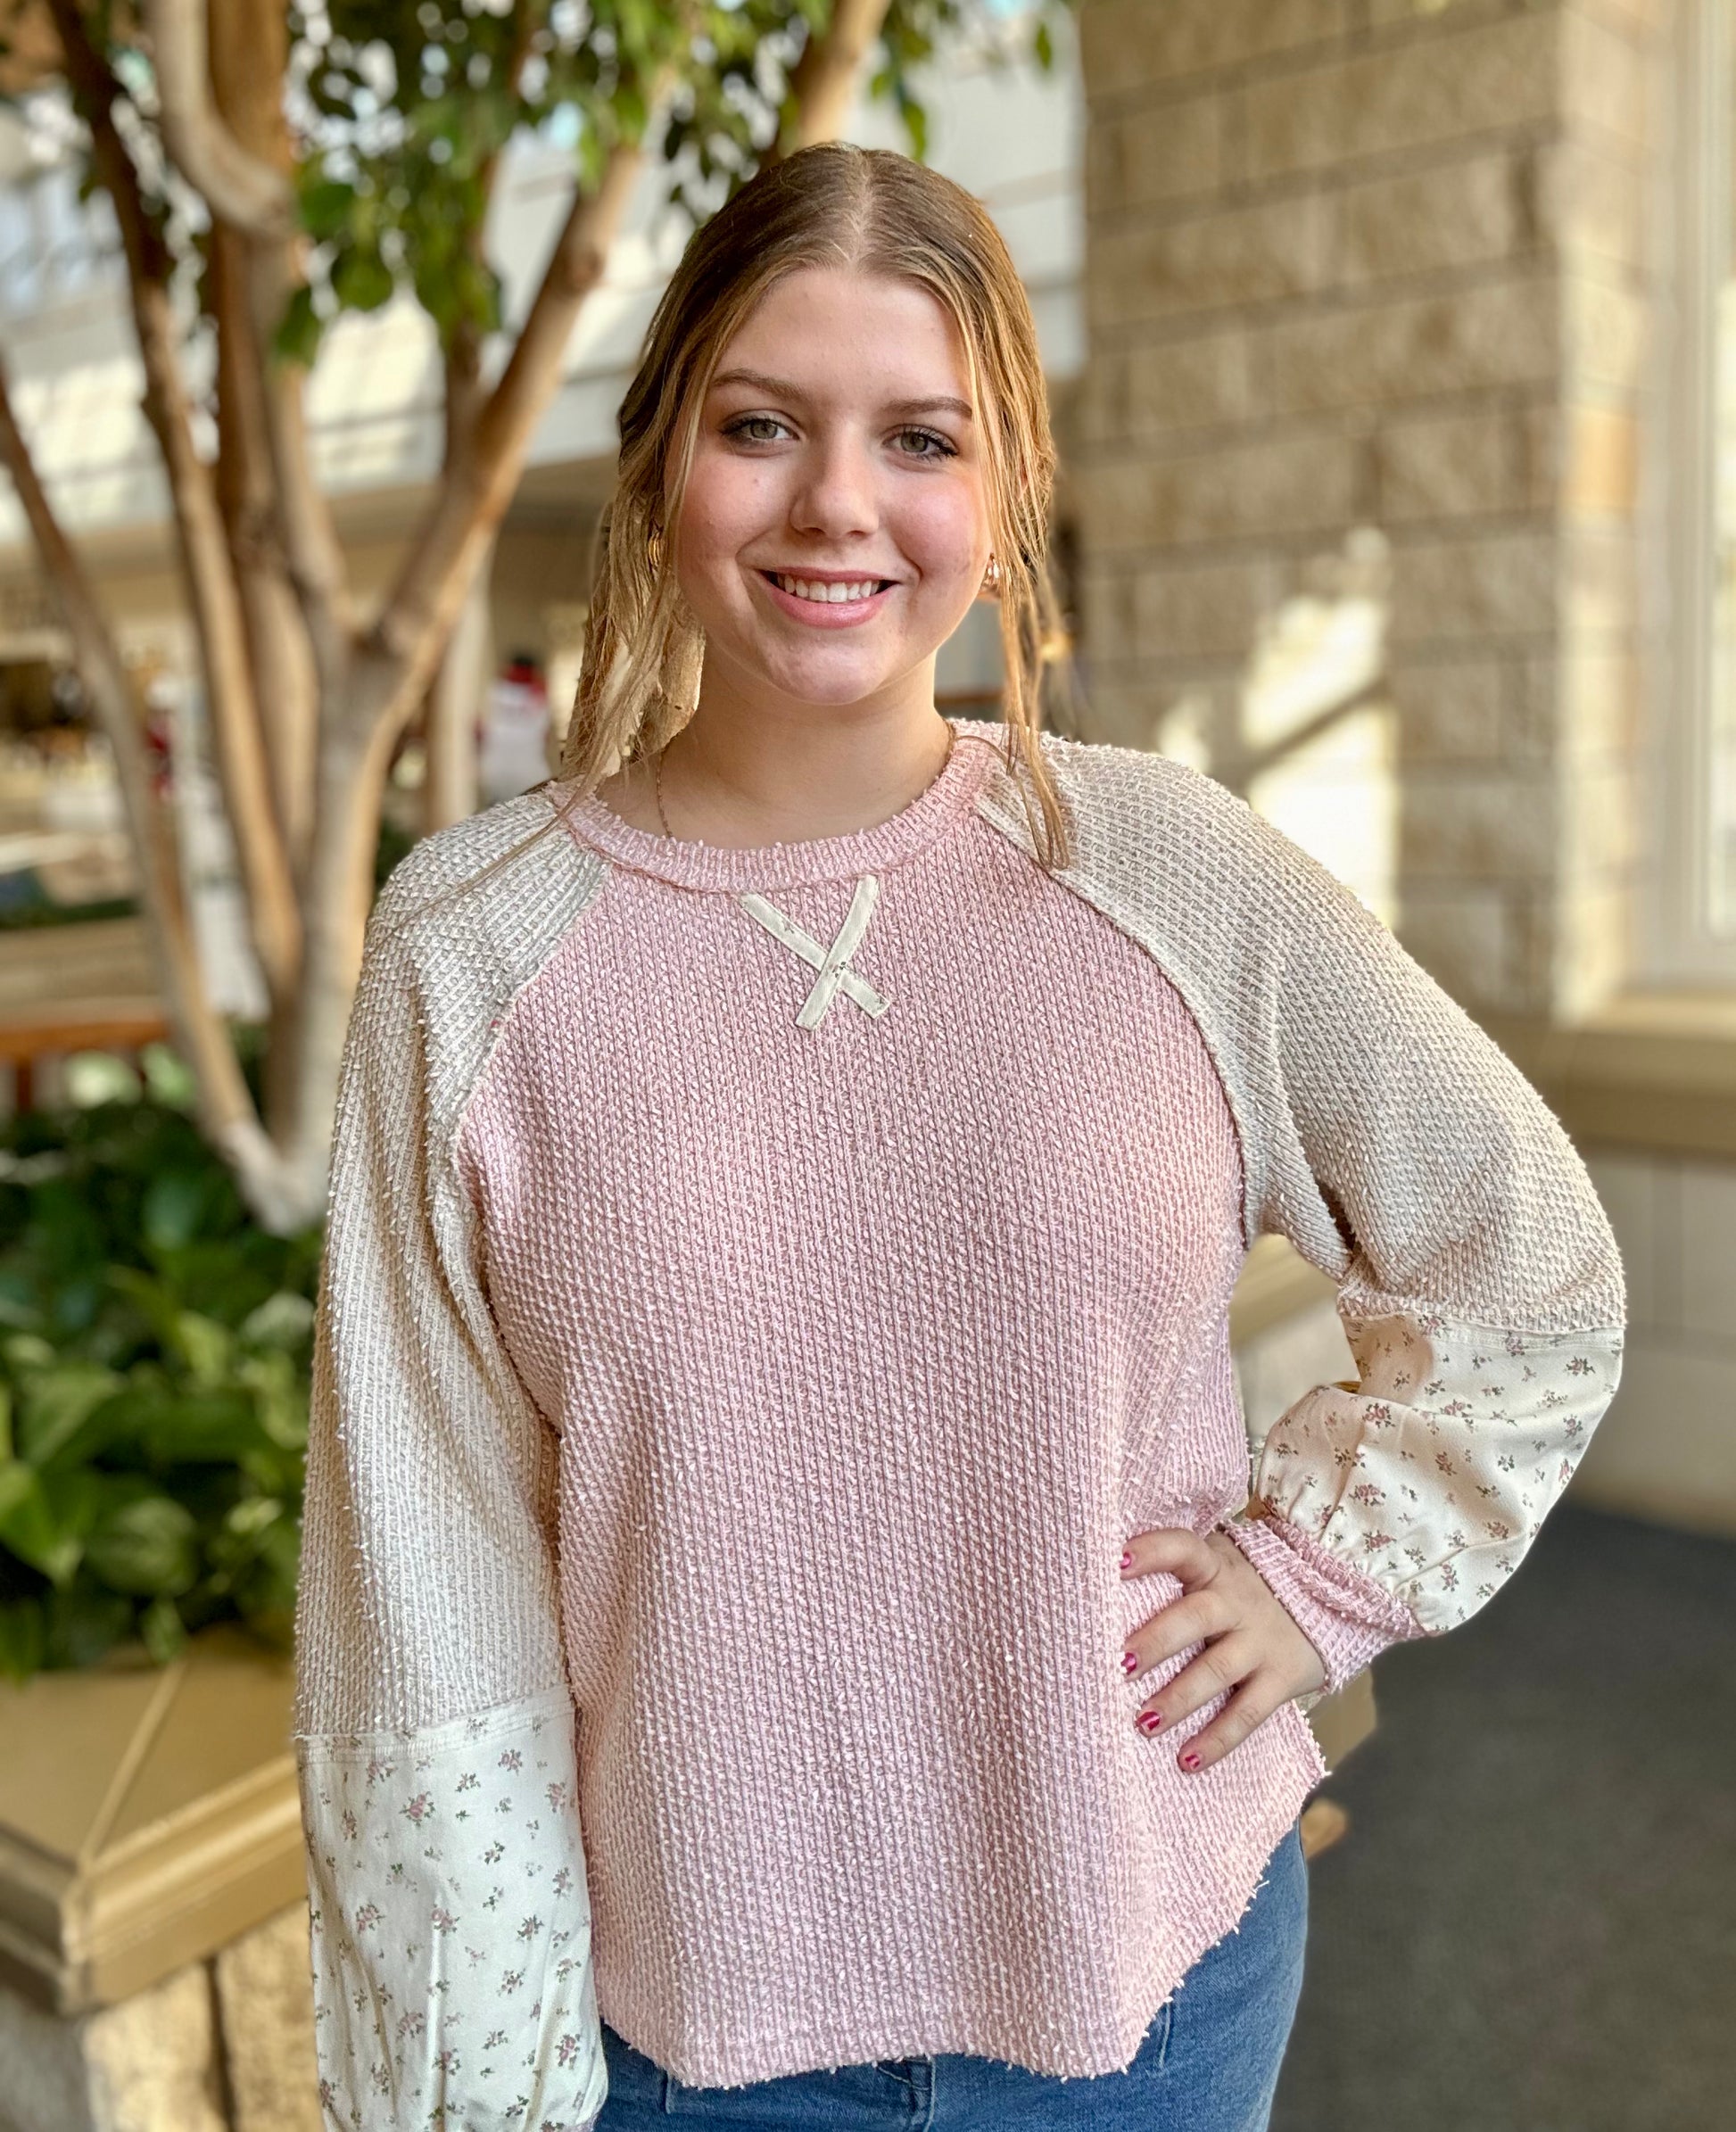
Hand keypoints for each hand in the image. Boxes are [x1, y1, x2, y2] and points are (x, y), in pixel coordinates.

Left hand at [1118, 1526, 1325, 1774]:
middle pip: (1195, 1617)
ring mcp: (1260, 1641)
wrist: (1324, 1600)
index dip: (1151, 1552)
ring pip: (1218, 1669)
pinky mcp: (1281, 1678)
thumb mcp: (1213, 1564)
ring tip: (1144, 1723)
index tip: (1115, 1563)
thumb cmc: (1238, 1586)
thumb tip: (1096, 1576)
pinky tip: (1187, 1761)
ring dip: (1179, 1698)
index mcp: (1213, 1565)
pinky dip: (1218, 1739)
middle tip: (1119, 1665)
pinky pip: (1248, 1713)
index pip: (1182, 1548)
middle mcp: (1236, 1600)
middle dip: (1156, 1641)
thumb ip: (1171, 1568)